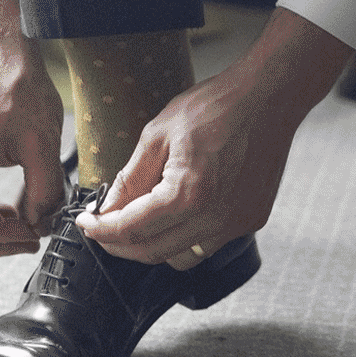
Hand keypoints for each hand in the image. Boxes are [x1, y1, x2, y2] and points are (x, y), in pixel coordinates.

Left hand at [76, 8, 352, 267]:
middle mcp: (214, 218)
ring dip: (154, 246)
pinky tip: (179, 212)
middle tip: (104, 227)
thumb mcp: (157, 135)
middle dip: (120, 244)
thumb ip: (130, 178)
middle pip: (152, 252)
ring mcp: (236, 224)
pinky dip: (186, 237)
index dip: (101, 230)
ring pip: (180, 258)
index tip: (87, 224)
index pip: (130, 229)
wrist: (268, 98)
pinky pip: (208, 245)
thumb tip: (108, 209)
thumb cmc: (216, 107)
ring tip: (142, 220)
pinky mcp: (251, 220)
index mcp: (187, 195)